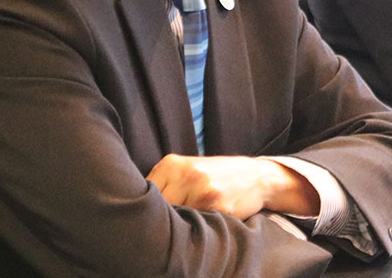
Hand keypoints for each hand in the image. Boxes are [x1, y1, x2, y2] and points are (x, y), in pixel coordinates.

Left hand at [146, 155, 319, 219]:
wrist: (256, 176)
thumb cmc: (217, 175)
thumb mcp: (188, 169)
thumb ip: (164, 183)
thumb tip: (134, 208)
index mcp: (173, 163)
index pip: (144, 194)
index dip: (144, 210)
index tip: (148, 218)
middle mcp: (187, 174)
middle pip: (158, 208)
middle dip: (160, 220)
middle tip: (168, 225)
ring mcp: (203, 190)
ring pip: (175, 219)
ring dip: (177, 227)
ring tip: (187, 223)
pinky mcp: (217, 206)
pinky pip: (196, 225)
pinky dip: (196, 228)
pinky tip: (202, 224)